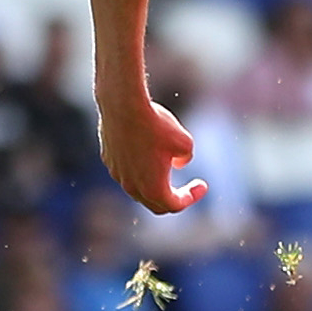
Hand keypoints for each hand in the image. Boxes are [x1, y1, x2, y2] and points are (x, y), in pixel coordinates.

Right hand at [97, 94, 207, 215]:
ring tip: (167, 166)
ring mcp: (117, 173)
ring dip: (154, 182)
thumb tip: (177, 163)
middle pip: (155, 203)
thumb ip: (184, 158)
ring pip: (138, 187)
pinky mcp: (108, 158)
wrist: (122, 105)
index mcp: (153, 189)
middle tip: (186, 189)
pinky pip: (126, 170)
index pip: (175, 205)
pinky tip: (147, 149)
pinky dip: (139, 167)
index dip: (191, 197)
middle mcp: (132, 186)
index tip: (202, 185)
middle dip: (172, 198)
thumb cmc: (156, 125)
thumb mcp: (184, 142)